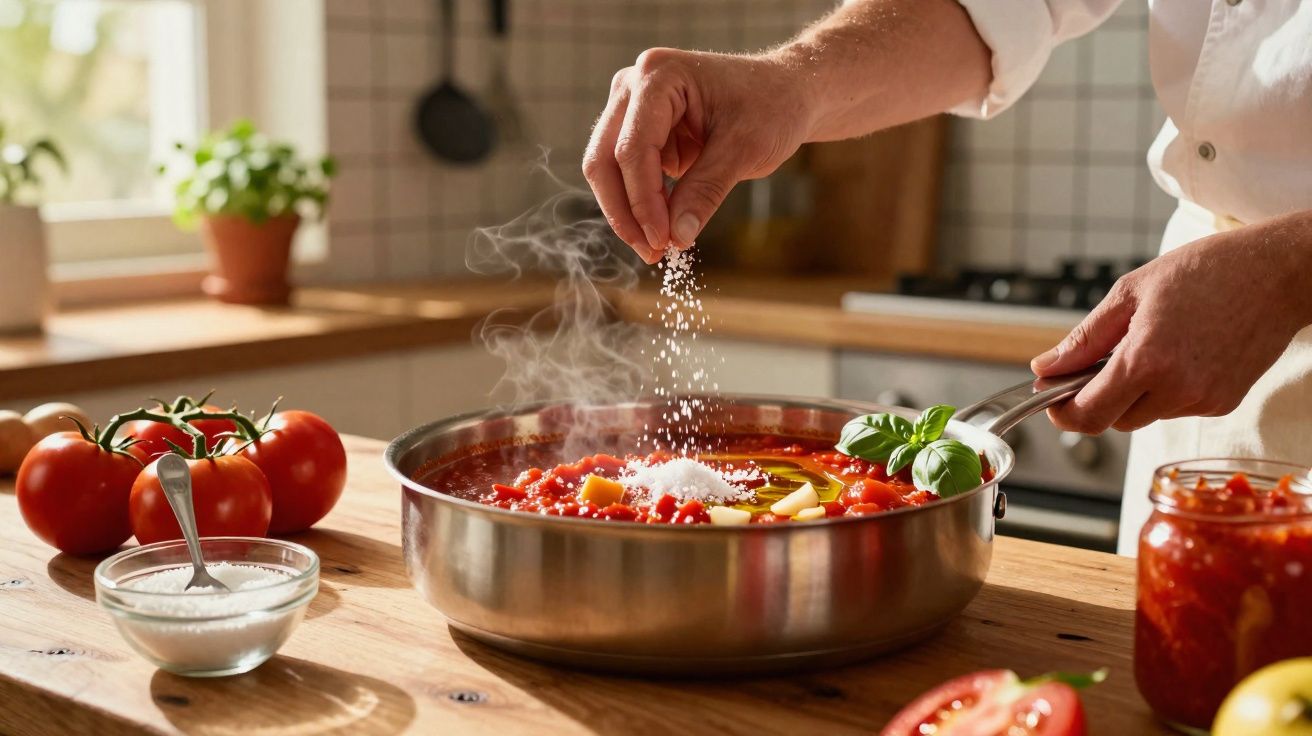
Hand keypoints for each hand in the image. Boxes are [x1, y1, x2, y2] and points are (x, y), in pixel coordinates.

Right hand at [582, 48, 813, 263]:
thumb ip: (705, 191)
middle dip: (625, 211)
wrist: (787, 93)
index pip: (633, 148)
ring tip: (661, 246)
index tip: (662, 241)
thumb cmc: (771, 107)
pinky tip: (668, 224)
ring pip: (608, 170)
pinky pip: (627, 175)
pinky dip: (644, 204)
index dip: (643, 201)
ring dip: (630, 212)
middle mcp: (634, 85)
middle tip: (650, 252)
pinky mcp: (640, 131)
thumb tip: (676, 237)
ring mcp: (632, 107)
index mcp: (658, 75)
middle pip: (604, 159)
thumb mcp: (745, 150)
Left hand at [1031, 213, 1311, 433]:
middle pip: (1114, 420)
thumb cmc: (1207, 271)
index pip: (1089, 415)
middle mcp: (1177, 389)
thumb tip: (1045, 367)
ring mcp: (1204, 400)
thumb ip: (1085, 338)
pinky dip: (1165, 390)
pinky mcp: (1223, 403)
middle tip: (1096, 364)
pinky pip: (1176, 408)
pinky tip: (1178, 353)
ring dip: (1133, 393)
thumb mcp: (1131, 292)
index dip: (1062, 412)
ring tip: (1148, 345)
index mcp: (1148, 360)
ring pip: (1144, 415)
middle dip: (1097, 399)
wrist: (1278, 273)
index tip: (1051, 398)